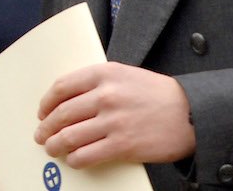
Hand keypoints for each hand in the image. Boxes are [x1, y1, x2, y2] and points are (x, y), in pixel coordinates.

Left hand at [34, 62, 194, 168]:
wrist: (191, 113)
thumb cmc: (158, 94)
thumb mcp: (125, 74)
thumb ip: (98, 82)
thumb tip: (68, 99)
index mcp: (103, 74)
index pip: (61, 87)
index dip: (46, 103)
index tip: (42, 111)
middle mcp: (105, 95)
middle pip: (61, 114)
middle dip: (46, 127)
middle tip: (41, 134)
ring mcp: (113, 121)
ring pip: (69, 136)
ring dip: (55, 145)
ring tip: (52, 148)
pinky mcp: (122, 145)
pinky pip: (86, 155)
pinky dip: (74, 159)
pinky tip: (73, 159)